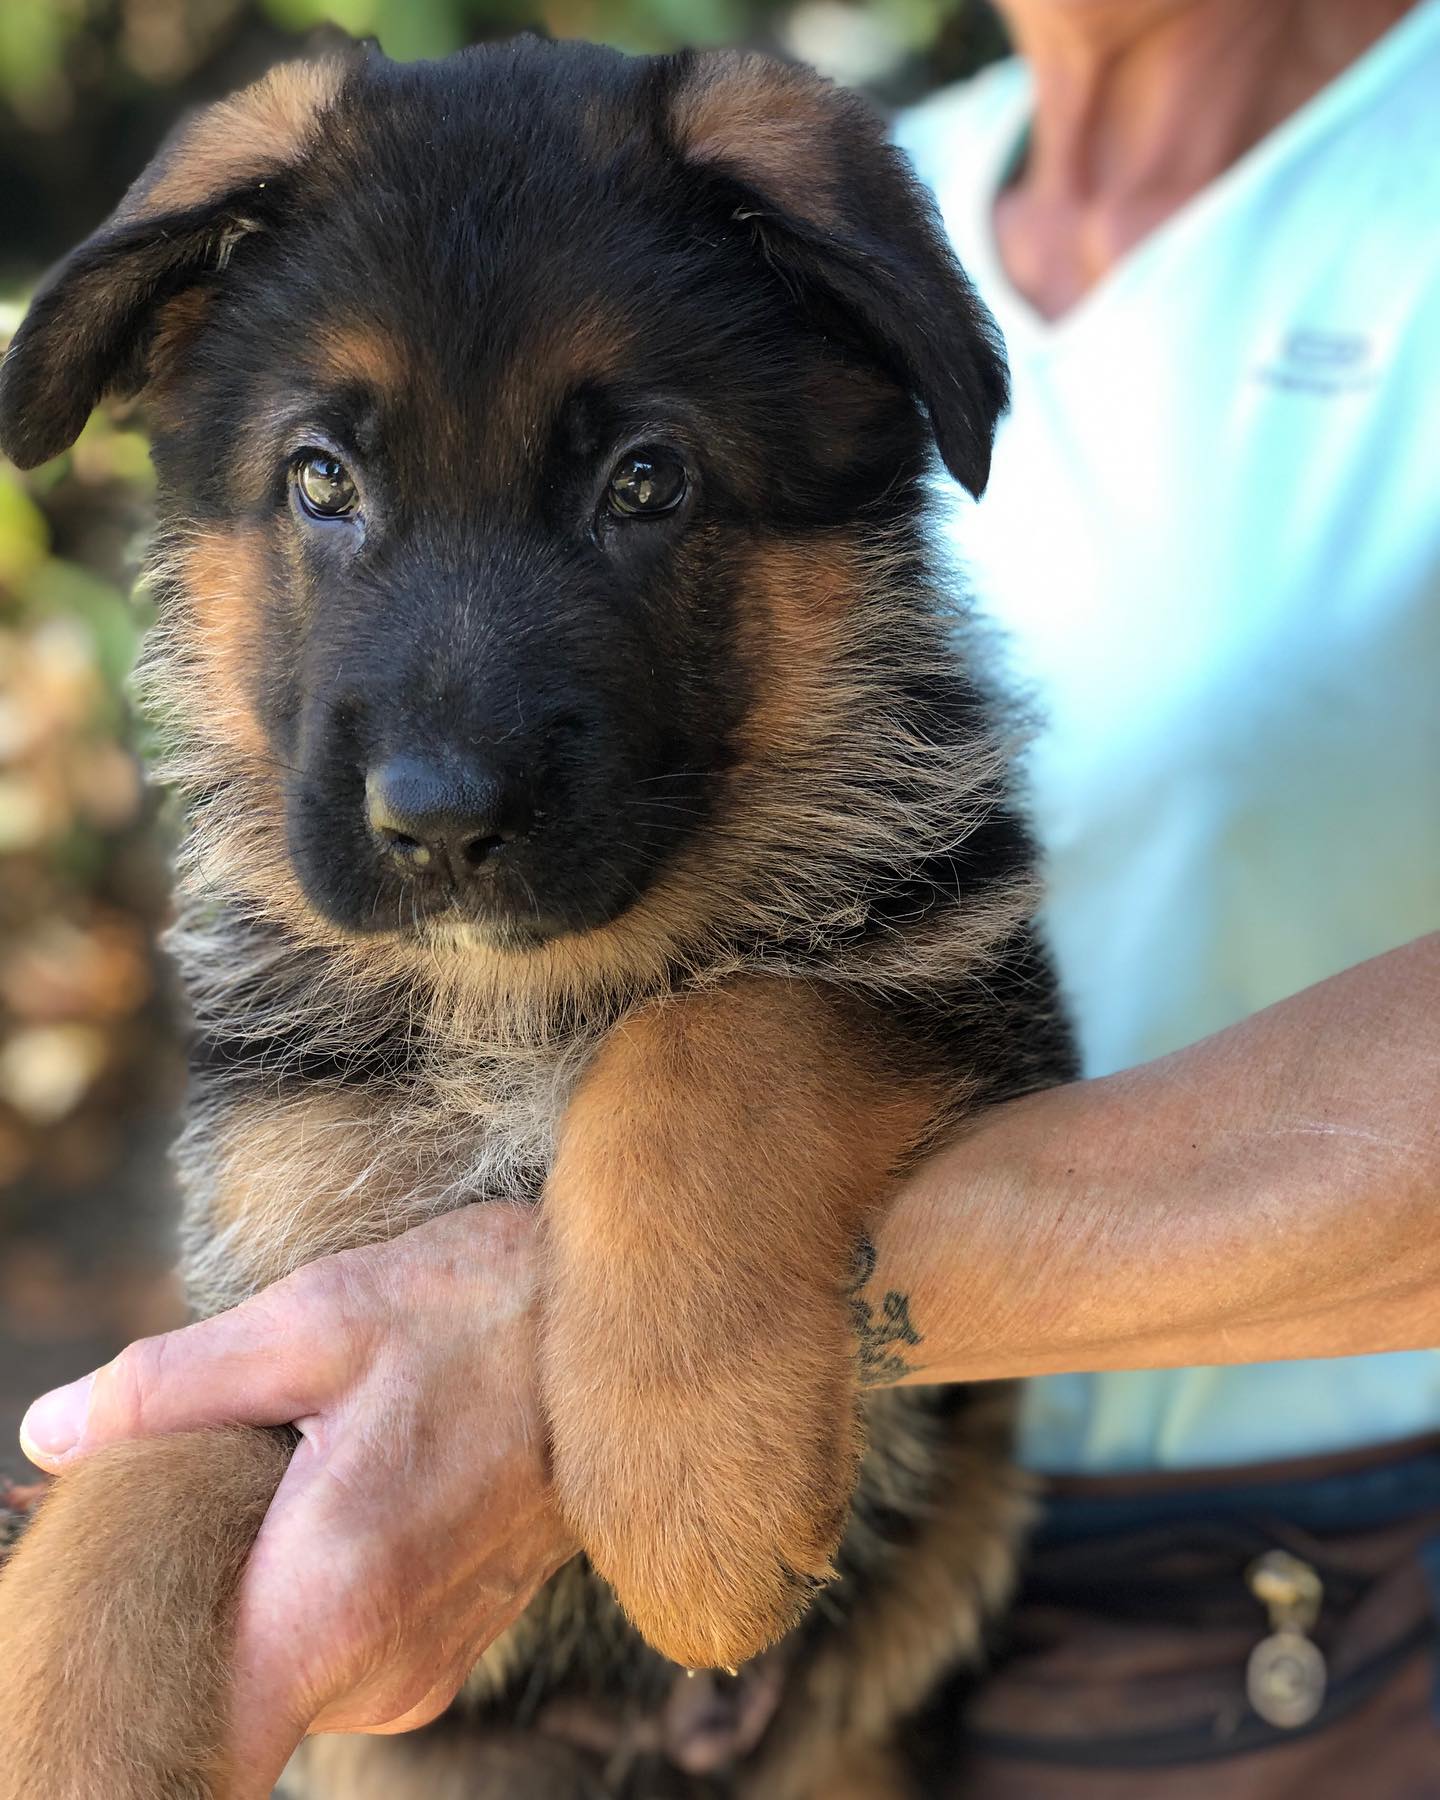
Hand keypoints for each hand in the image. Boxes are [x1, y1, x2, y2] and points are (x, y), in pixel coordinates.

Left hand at [18, 1203, 575, 1784]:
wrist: (632, 1337)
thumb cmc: (482, 1311)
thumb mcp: (316, 1318)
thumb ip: (167, 1388)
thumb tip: (49, 1431)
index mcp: (331, 1593)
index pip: (182, 1741)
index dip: (125, 1683)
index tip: (111, 1597)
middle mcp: (376, 1671)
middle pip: (211, 1687)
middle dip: (185, 1591)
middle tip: (215, 1468)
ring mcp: (415, 1675)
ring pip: (266, 1668)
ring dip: (251, 1580)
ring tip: (299, 1461)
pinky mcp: (439, 1658)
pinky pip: (325, 1653)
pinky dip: (305, 1584)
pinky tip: (343, 1483)